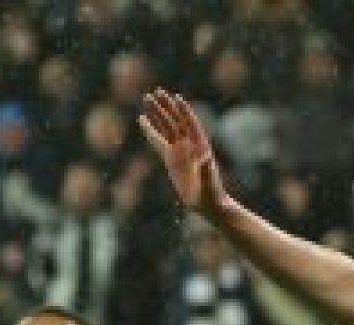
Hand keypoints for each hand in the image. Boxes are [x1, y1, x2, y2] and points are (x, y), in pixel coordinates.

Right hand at [139, 88, 230, 216]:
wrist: (208, 204)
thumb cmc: (211, 195)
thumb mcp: (209, 184)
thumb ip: (207, 171)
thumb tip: (205, 159)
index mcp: (201, 147)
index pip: (191, 125)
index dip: (184, 111)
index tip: (176, 97)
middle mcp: (190, 145)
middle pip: (176, 121)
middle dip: (166, 107)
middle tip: (155, 92)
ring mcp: (180, 150)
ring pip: (167, 127)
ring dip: (157, 113)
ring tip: (146, 98)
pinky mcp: (171, 158)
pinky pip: (158, 141)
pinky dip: (150, 130)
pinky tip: (142, 119)